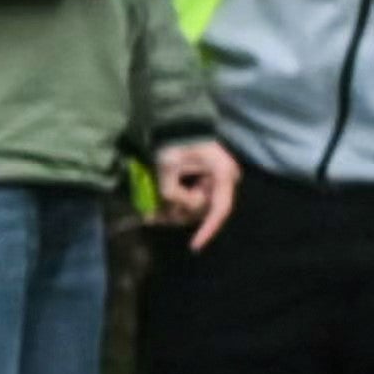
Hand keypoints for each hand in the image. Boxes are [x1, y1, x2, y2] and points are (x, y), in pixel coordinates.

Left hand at [150, 136, 241, 250]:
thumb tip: (175, 208)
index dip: (208, 229)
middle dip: (178, 216)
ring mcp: (214, 185)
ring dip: (173, 214)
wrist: (176, 127)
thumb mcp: (168, 165)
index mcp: (222, 174)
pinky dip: (173, 208)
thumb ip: (171, 190)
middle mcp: (224, 182)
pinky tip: (154, 213)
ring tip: (150, 217)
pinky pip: (190, 203)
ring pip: (195, 210)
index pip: (219, 209)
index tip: (194, 246)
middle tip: (152, 219)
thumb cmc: (174, 142)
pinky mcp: (204, 187)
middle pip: (203, 211)